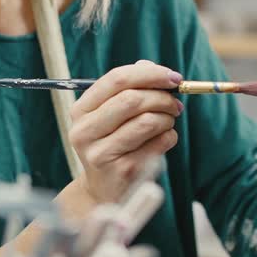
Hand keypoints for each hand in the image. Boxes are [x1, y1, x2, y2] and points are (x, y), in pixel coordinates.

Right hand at [69, 60, 181, 203]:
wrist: (104, 189)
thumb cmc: (112, 143)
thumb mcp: (112, 115)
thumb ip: (129, 88)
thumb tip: (150, 67)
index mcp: (81, 111)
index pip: (116, 79)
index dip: (149, 74)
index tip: (173, 76)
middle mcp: (85, 131)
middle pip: (132, 99)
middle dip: (162, 97)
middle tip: (175, 102)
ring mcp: (101, 153)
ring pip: (148, 121)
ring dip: (167, 117)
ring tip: (168, 120)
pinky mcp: (123, 170)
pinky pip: (158, 143)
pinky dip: (169, 136)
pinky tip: (164, 139)